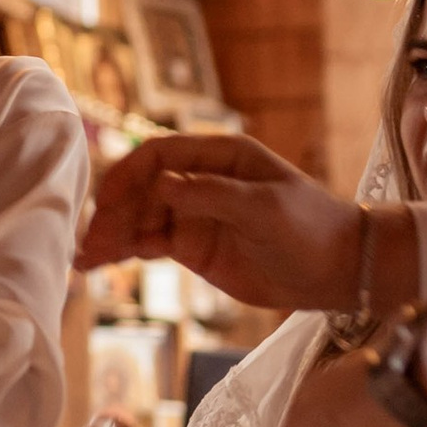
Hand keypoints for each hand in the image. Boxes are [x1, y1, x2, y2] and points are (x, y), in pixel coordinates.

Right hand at [77, 131, 383, 308]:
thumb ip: (211, 194)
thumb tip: (160, 183)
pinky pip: (149, 243)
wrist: (339, 271)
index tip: (107, 202)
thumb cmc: (311, 228)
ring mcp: (194, 215)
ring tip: (86, 259)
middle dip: (113, 212)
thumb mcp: (265, 207)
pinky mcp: (193, 247)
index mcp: (218, 156)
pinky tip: (101, 262)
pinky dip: (124, 251)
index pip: (157, 155)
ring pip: (139, 218)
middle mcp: (200, 181)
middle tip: (92, 241)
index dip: (127, 175)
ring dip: (111, 234)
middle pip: (140, 188)